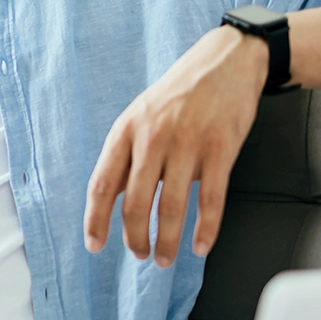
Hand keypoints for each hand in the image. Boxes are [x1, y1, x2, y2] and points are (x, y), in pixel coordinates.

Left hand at [83, 26, 268, 266]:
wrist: (225, 61)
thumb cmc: (179, 93)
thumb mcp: (140, 115)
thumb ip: (127, 154)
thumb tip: (111, 200)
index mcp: (126, 130)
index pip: (102, 184)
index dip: (96, 220)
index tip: (95, 245)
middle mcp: (153, 138)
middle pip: (134, 202)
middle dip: (134, 238)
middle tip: (139, 255)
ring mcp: (188, 144)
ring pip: (171, 207)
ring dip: (166, 241)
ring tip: (164, 258)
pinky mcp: (221, 149)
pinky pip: (211, 200)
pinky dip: (205, 230)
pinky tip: (200, 246)